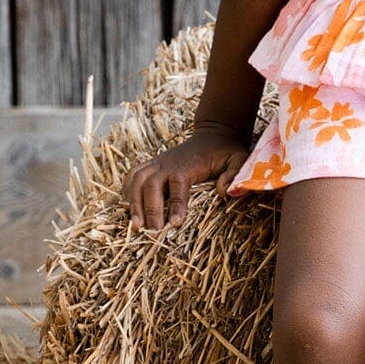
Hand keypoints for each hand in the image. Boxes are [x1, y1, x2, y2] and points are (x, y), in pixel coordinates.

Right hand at [123, 123, 252, 229]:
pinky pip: (133, 174)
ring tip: (135, 225)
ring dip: (133, 202)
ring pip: (137, 180)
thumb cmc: (226, 150)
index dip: (175, 205)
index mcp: (188, 166)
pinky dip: (126, 188)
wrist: (214, 132)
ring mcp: (158, 162)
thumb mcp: (238, 159)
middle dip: (149, 209)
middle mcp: (168, 163)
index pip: (178, 186)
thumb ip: (234, 173)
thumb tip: (223, 192)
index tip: (174, 224)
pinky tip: (126, 206)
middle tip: (151, 231)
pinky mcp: (153, 163)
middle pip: (151, 185)